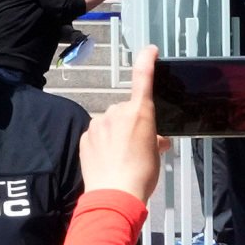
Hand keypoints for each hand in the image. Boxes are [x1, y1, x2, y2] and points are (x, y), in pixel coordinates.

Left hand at [89, 53, 165, 202]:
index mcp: (139, 113)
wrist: (114, 194)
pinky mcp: (85, 136)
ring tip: (120, 156)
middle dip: (130, 123)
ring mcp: (98, 124)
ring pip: (109, 122)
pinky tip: (106, 159)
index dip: (146, 61)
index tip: (149, 50)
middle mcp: (117, 112)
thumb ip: (156, 140)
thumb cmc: (141, 174)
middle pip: (125, 110)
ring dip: (114, 133)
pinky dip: (101, 143)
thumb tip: (159, 140)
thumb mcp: (156, 155)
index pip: (143, 79)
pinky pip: (96, 134)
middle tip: (136, 146)